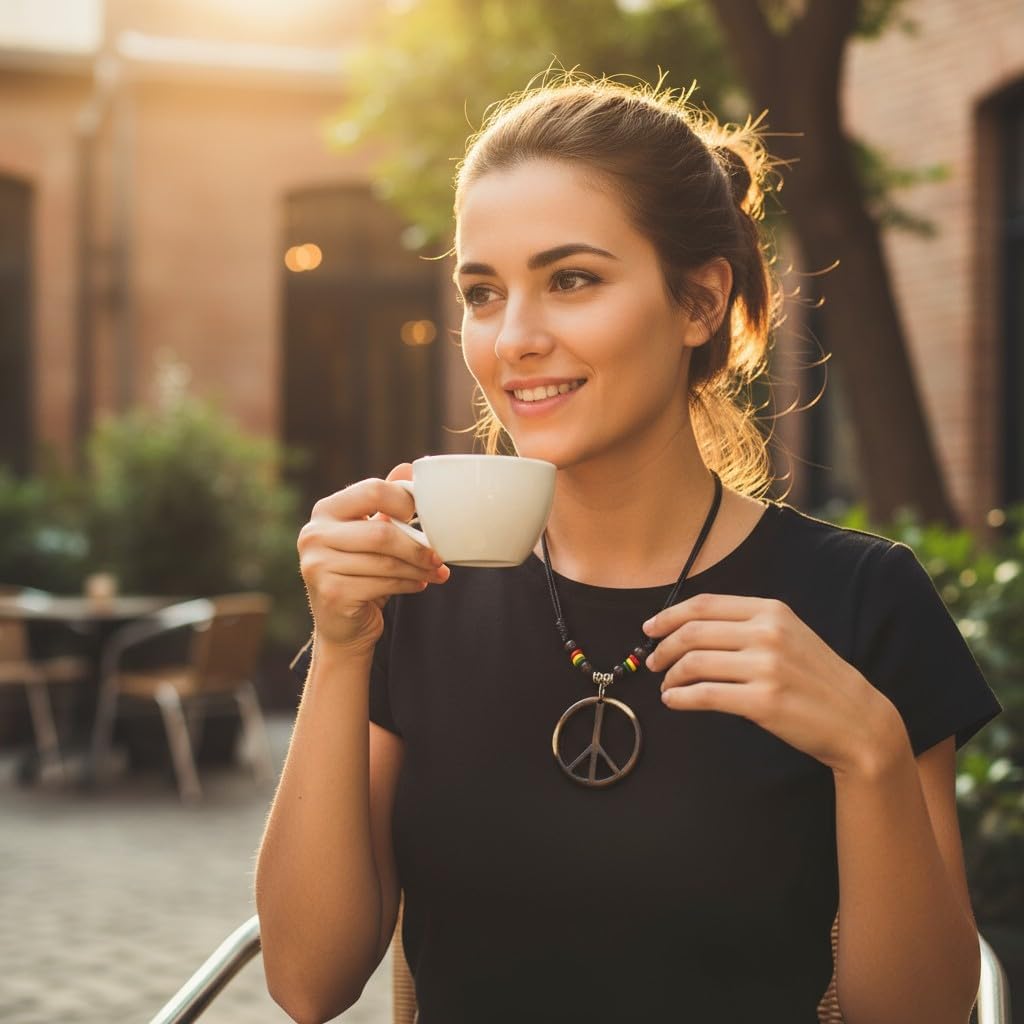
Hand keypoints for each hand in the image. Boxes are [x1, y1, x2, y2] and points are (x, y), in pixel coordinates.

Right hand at [297, 463, 449, 655]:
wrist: (342, 625)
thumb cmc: (360, 573)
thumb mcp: (372, 533)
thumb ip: (387, 503)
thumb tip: (409, 467)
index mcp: (325, 511)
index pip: (372, 490)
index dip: (405, 501)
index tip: (422, 516)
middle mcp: (314, 535)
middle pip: (382, 532)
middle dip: (417, 545)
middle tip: (439, 555)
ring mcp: (317, 565)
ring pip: (386, 561)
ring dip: (418, 568)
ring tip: (435, 571)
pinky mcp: (331, 593)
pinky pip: (383, 583)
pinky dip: (408, 584)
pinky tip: (418, 585)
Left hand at [643, 594, 903, 775]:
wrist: (858, 719)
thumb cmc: (816, 678)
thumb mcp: (789, 635)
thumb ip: (747, 625)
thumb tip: (689, 627)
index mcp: (771, 611)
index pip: (704, 605)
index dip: (668, 616)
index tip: (649, 629)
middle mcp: (767, 634)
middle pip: (693, 632)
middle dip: (663, 648)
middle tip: (652, 662)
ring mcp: (766, 668)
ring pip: (694, 663)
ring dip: (670, 676)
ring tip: (666, 686)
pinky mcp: (763, 702)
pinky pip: (704, 695)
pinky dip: (680, 698)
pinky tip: (673, 701)